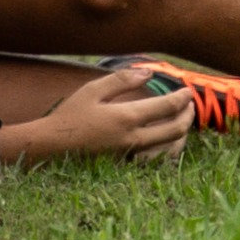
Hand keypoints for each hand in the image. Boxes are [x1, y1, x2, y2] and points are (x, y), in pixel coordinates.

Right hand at [1, 68, 195, 165]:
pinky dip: (167, 150)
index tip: (188, 90)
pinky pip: (154, 161)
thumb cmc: (69, 115)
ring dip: (181, 135)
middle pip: (175, 130)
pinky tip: (165, 139)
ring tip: (182, 120)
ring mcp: (128, 157)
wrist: (49, 148)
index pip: (167, 107)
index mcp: (126, 118)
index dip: (182, 98)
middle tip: (190, 104)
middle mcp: (131, 140)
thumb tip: (148, 72)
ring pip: (168, 150)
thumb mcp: (92, 90)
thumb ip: (122, 79)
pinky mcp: (123, 167)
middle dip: (188, 116)